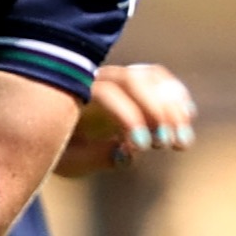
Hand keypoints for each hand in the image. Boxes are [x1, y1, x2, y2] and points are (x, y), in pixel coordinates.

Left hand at [55, 62, 196, 176]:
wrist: (48, 127)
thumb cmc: (56, 146)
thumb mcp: (66, 159)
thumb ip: (95, 156)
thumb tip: (126, 153)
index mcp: (71, 94)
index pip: (106, 94)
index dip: (129, 117)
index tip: (144, 147)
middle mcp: (94, 79)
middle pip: (132, 80)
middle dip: (157, 111)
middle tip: (169, 144)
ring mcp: (114, 77)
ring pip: (149, 77)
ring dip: (172, 106)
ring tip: (182, 141)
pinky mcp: (131, 82)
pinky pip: (157, 78)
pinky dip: (175, 94)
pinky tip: (187, 118)